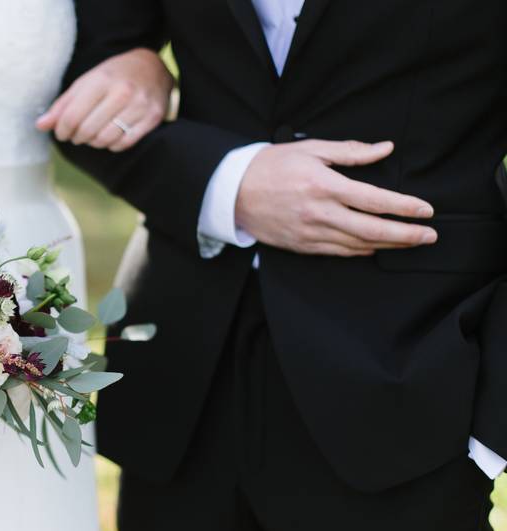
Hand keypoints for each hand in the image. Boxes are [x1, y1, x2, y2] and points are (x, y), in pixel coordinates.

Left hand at [36, 48, 172, 151]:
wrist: (151, 68)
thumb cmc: (113, 76)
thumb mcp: (85, 83)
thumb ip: (63, 105)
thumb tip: (40, 126)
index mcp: (101, 80)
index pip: (72, 116)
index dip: (62, 130)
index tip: (62, 133)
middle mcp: (122, 92)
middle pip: (87, 131)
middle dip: (77, 137)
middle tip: (77, 134)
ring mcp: (139, 106)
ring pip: (105, 140)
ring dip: (93, 142)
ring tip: (92, 135)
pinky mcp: (152, 118)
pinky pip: (123, 143)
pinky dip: (112, 144)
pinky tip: (110, 136)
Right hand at [236, 140, 437, 256]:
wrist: (232, 192)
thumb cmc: (270, 166)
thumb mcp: (311, 149)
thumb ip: (351, 152)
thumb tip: (384, 149)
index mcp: (324, 185)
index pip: (374, 200)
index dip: (405, 207)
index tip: (426, 210)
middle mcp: (319, 213)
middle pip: (372, 230)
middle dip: (406, 235)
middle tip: (429, 236)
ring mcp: (310, 233)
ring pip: (358, 245)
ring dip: (387, 245)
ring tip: (408, 242)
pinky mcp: (301, 246)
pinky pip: (338, 252)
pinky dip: (361, 251)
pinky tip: (374, 246)